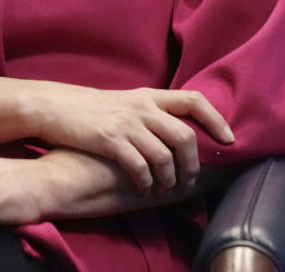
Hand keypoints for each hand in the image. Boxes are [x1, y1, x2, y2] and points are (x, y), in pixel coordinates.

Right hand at [29, 85, 232, 194]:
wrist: (55, 106)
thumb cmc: (91, 109)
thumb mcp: (125, 102)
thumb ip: (150, 112)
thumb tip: (177, 134)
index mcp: (149, 95)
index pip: (194, 101)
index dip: (216, 120)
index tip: (228, 140)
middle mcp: (142, 107)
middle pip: (184, 137)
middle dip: (192, 164)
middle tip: (189, 179)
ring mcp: (126, 123)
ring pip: (165, 156)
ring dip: (170, 178)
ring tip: (166, 188)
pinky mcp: (110, 140)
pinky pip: (140, 166)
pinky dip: (147, 181)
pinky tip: (144, 187)